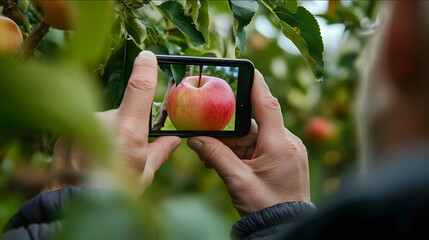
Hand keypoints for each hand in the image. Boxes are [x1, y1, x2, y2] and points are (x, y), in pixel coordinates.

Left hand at [44, 51, 181, 191]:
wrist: (71, 204)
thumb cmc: (112, 194)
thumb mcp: (143, 175)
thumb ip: (160, 151)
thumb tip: (175, 140)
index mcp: (127, 132)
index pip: (139, 89)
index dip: (146, 70)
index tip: (148, 57)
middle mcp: (102, 121)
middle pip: (123, 114)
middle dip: (128, 128)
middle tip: (125, 153)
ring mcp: (82, 124)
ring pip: (104, 122)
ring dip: (108, 136)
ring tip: (102, 161)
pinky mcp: (66, 130)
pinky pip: (86, 127)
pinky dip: (90, 138)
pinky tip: (88, 159)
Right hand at [187, 71, 309, 215]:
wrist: (284, 229)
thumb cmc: (265, 208)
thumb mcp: (236, 181)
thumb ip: (215, 156)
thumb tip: (195, 139)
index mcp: (279, 144)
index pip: (267, 103)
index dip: (255, 83)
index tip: (246, 67)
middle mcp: (286, 143)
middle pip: (253, 123)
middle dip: (230, 129)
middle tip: (208, 133)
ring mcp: (286, 152)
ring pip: (254, 137)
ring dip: (233, 145)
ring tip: (213, 157)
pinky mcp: (283, 160)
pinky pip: (259, 148)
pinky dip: (242, 152)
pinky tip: (226, 163)